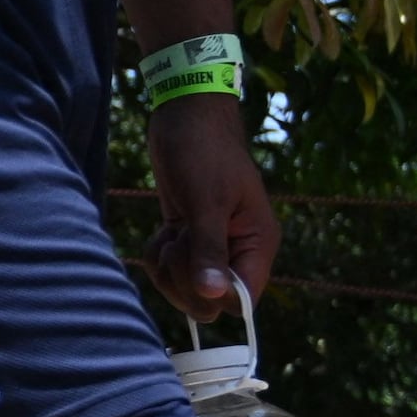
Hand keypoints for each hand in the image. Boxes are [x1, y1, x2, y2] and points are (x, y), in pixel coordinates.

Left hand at [140, 94, 280, 321]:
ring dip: (167, 268)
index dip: (214, 296)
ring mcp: (212, 245)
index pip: (243, 300)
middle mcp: (238, 250)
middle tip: (177, 242)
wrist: (184, 116)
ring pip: (186, 287)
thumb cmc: (203, 152)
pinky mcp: (188, 237)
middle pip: (210, 301)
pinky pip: (170, 269)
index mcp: (257, 244)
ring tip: (170, 233)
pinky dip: (159, 256)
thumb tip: (213, 296)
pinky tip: (163, 230)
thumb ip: (209, 250)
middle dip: (183, 280)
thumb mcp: (206, 201)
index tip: (193, 266)